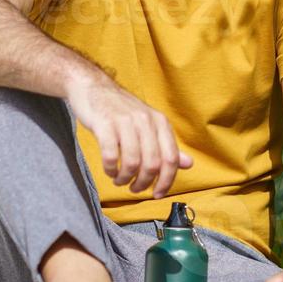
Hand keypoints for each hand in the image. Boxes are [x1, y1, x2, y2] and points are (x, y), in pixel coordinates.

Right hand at [65, 75, 193, 197]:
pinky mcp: (104, 124)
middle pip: (152, 164)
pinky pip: (110, 156)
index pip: (171, 158)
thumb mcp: (149, 124)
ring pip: (132, 162)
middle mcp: (146, 121)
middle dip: (143, 183)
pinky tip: (110, 170)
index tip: (157, 194)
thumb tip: (188, 164)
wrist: (93, 87)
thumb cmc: (121, 111)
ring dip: (125, 178)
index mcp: (160, 122)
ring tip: (120, 180)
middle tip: (134, 188)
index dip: (166, 181)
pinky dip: (110, 169)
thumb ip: (167, 145)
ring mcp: (125, 122)